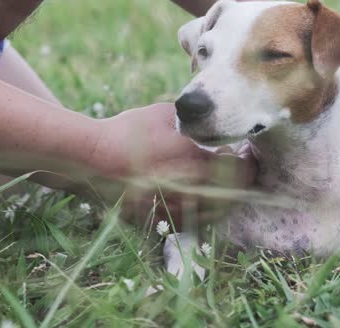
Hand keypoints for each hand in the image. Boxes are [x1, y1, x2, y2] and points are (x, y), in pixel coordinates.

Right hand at [87, 103, 256, 228]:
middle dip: (239, 181)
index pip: (242, 172)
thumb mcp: (167, 115)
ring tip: (217, 180)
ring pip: (215, 213)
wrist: (90, 161)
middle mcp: (191, 195)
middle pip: (233, 196)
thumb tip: (215, 122)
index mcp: (197, 166)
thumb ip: (197, 120)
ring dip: (223, 197)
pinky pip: (193, 222)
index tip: (246, 153)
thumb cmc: (130, 132)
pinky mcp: (160, 224)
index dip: (249, 162)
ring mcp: (176, 213)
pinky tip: (194, 193)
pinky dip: (202, 209)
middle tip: (236, 167)